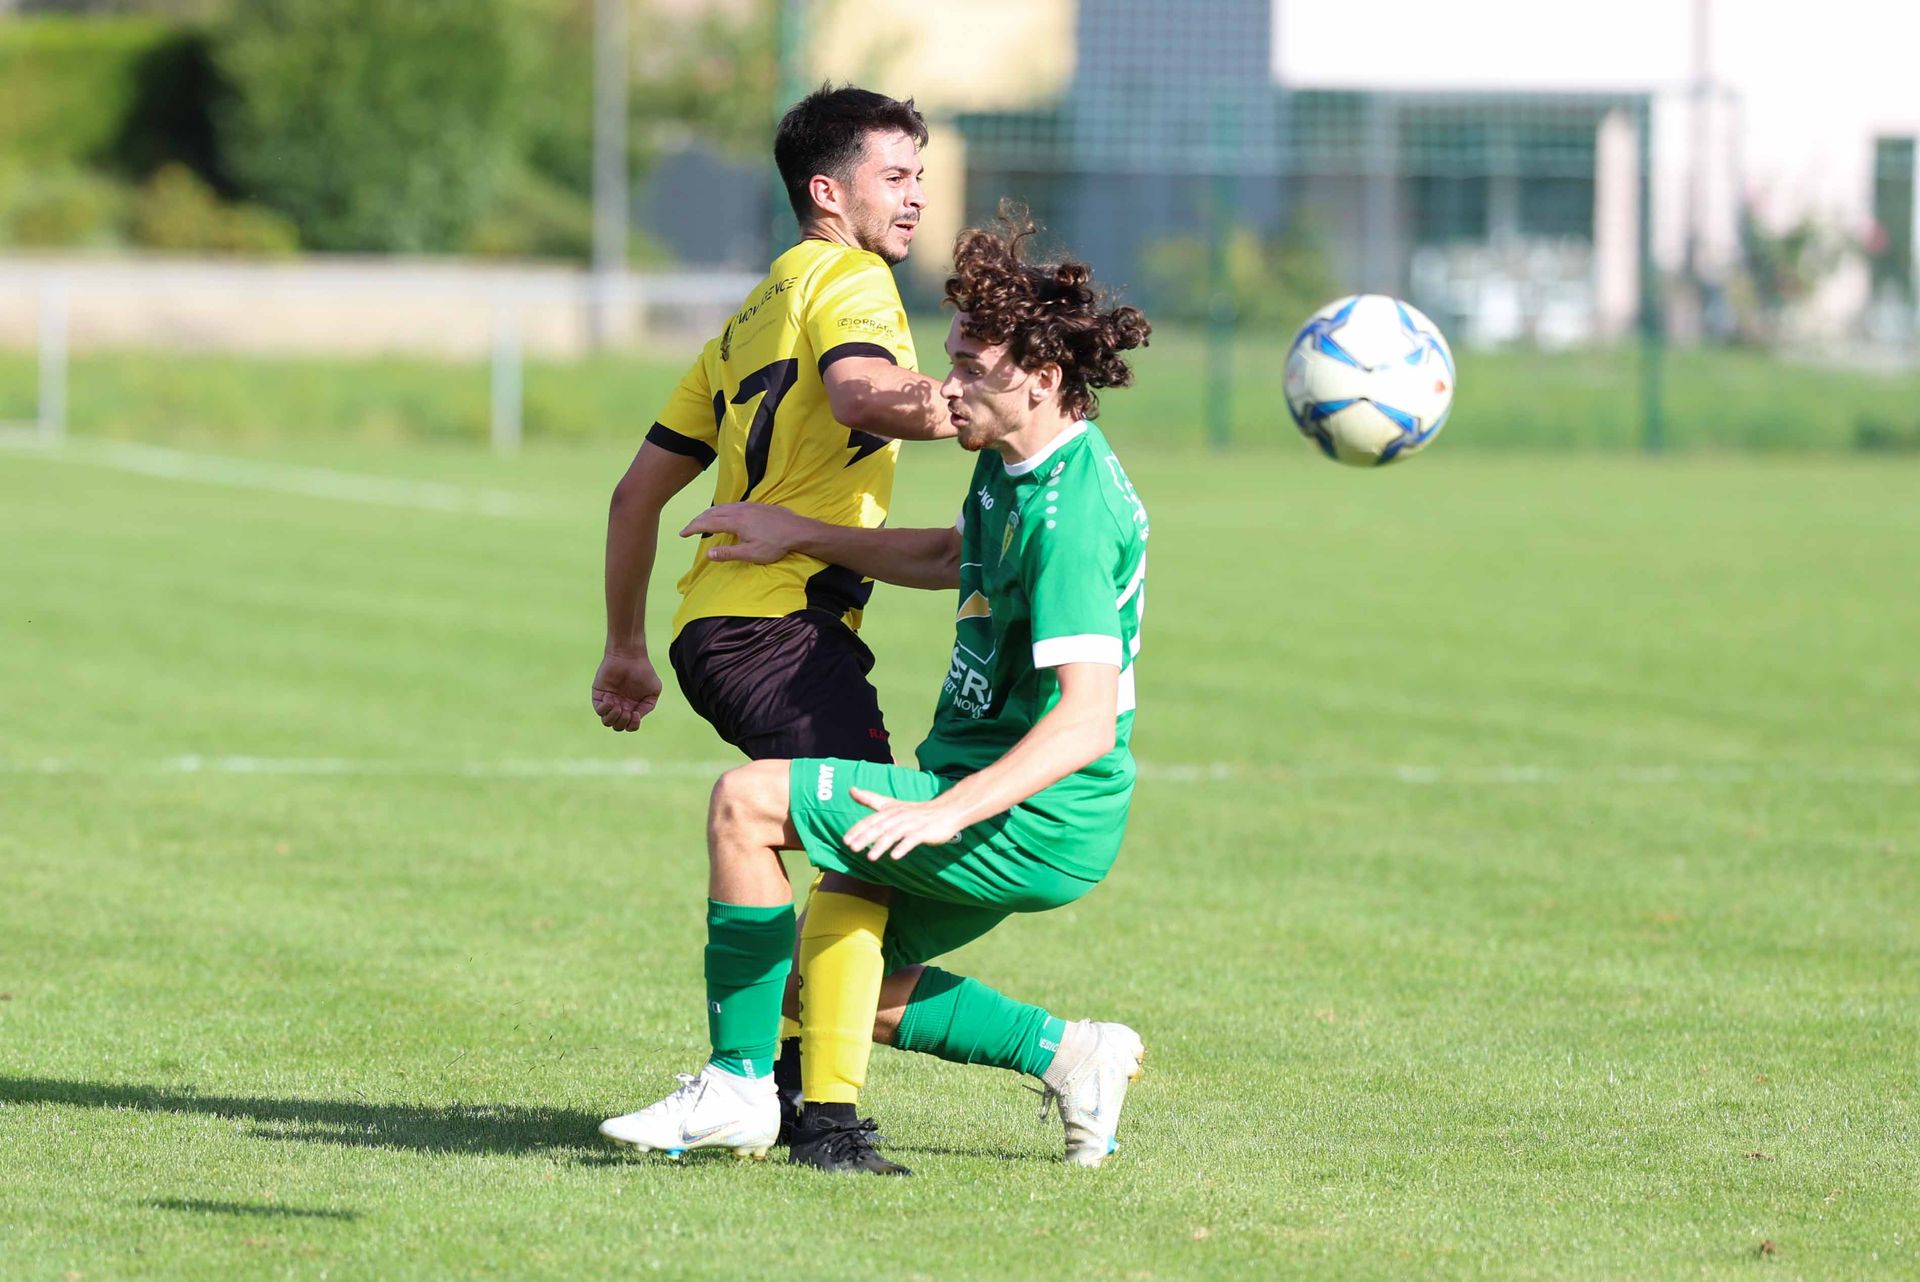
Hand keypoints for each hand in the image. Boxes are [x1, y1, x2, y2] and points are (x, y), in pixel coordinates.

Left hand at [591, 650, 661, 730]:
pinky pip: (599, 710)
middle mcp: (620, 706)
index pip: (630, 726)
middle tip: (627, 710)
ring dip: (614, 718)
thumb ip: (647, 706)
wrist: (630, 657)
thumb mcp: (653, 691)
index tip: (636, 714)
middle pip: (618, 726)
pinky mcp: (599, 695)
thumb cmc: (644, 671)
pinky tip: (611, 698)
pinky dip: (605, 708)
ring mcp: (609, 702)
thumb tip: (635, 716)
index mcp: (632, 708)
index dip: (633, 725)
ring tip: (618, 706)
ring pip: (607, 722)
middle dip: (623, 722)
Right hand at [680, 503, 815, 563]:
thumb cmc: (776, 545)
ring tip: (702, 521)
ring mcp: (749, 505)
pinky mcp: (757, 505)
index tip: (681, 534)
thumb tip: (708, 554)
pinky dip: (721, 510)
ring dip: (709, 513)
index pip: (708, 523)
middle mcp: (739, 510)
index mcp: (736, 521)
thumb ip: (729, 553)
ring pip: (722, 506)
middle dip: (698, 520)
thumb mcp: (751, 554)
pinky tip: (725, 514)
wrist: (798, 530)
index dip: (693, 528)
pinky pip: (732, 505)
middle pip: (712, 512)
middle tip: (688, 528)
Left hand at [843, 786, 965, 861]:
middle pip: (879, 827)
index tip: (845, 840)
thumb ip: (871, 799)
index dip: (858, 830)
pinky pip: (912, 840)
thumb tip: (850, 790)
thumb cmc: (916, 811)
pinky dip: (903, 847)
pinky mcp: (924, 832)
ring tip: (870, 857)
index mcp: (890, 810)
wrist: (946, 811)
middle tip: (852, 848)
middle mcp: (899, 816)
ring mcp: (912, 824)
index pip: (871, 820)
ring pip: (894, 834)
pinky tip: (895, 856)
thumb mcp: (891, 804)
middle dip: (865, 838)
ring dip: (881, 845)